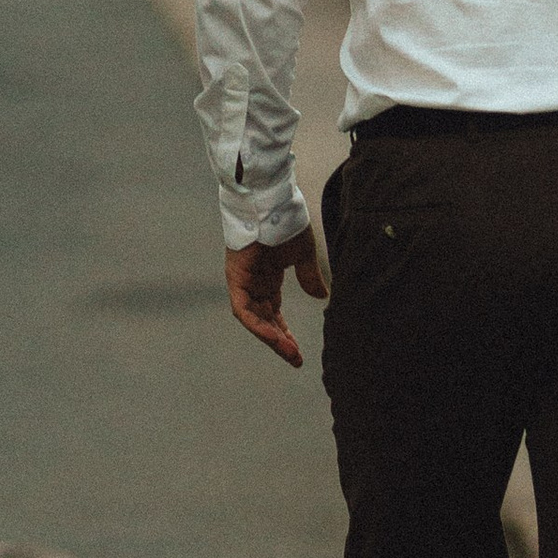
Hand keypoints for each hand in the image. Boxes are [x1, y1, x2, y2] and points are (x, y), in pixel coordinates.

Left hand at [225, 232, 328, 364]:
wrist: (271, 199)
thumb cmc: (285, 220)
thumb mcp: (302, 254)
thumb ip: (308, 276)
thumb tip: (321, 296)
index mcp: (267, 278)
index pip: (273, 313)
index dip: (285, 332)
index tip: (298, 352)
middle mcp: (253, 283)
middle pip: (264, 319)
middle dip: (279, 340)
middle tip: (296, 358)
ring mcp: (243, 281)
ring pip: (254, 319)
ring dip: (270, 337)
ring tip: (290, 353)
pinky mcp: (236, 278)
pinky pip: (244, 309)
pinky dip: (258, 324)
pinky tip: (274, 336)